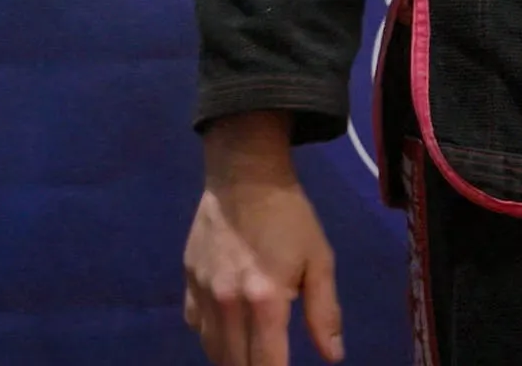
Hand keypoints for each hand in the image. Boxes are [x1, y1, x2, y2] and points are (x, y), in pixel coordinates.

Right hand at [182, 112, 344, 365]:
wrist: (243, 174)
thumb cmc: (289, 217)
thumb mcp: (320, 260)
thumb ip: (325, 312)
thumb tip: (333, 356)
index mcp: (265, 300)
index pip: (266, 365)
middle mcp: (228, 302)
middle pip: (235, 363)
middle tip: (269, 361)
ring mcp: (202, 291)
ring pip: (211, 348)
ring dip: (232, 360)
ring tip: (251, 356)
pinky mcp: (188, 279)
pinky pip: (195, 323)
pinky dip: (211, 336)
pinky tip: (228, 329)